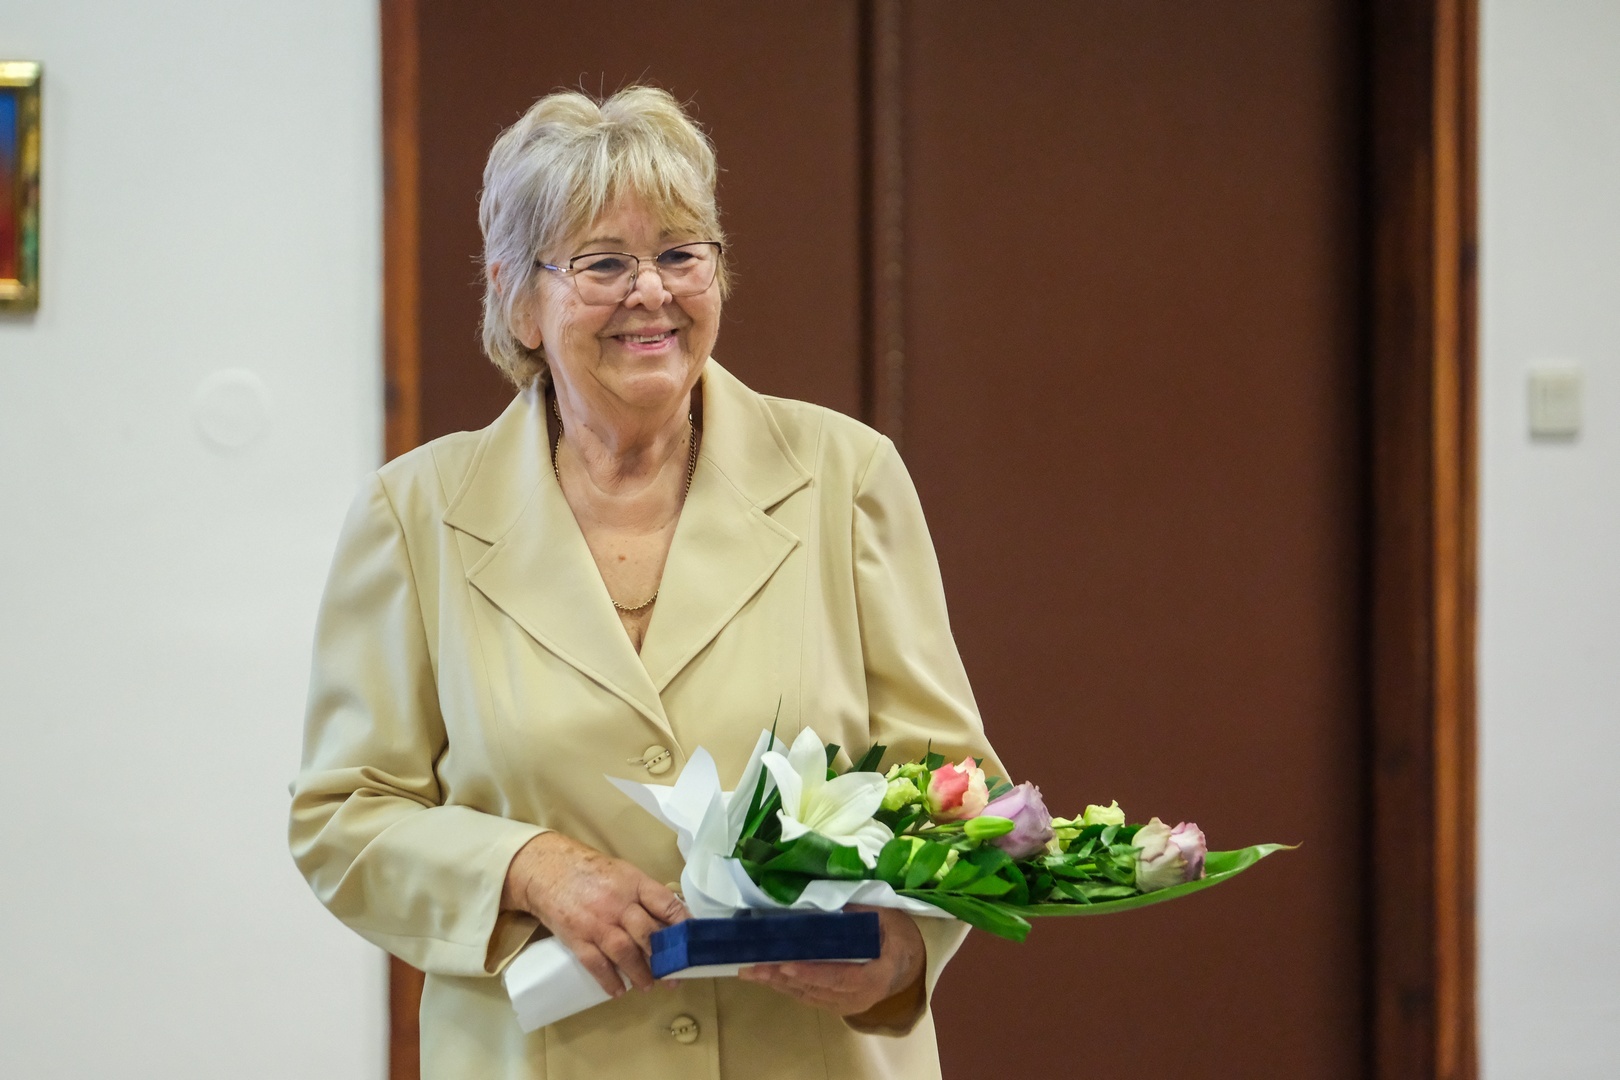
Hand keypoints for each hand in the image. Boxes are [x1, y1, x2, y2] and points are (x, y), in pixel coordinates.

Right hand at [501, 832, 686, 996]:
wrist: (547, 869)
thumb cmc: (590, 871)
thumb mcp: (623, 873)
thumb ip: (644, 895)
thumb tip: (670, 919)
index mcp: (633, 883)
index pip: (665, 903)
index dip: (683, 924)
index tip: (693, 942)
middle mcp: (617, 902)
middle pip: (647, 933)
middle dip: (663, 957)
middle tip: (674, 975)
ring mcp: (596, 921)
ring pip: (624, 951)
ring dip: (640, 972)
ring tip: (648, 986)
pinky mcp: (576, 936)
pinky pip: (595, 963)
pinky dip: (608, 979)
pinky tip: (618, 990)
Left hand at [737, 905, 925, 1017]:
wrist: (910, 961)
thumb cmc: (897, 933)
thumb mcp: (884, 916)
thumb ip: (857, 912)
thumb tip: (822, 902)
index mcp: (876, 976)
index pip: (839, 976)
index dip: (811, 972)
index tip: (785, 964)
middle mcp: (860, 997)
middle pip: (816, 990)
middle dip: (782, 977)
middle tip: (753, 966)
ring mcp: (848, 1005)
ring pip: (808, 996)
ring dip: (778, 984)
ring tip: (751, 970)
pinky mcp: (839, 1005)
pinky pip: (810, 998)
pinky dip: (788, 987)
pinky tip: (768, 977)